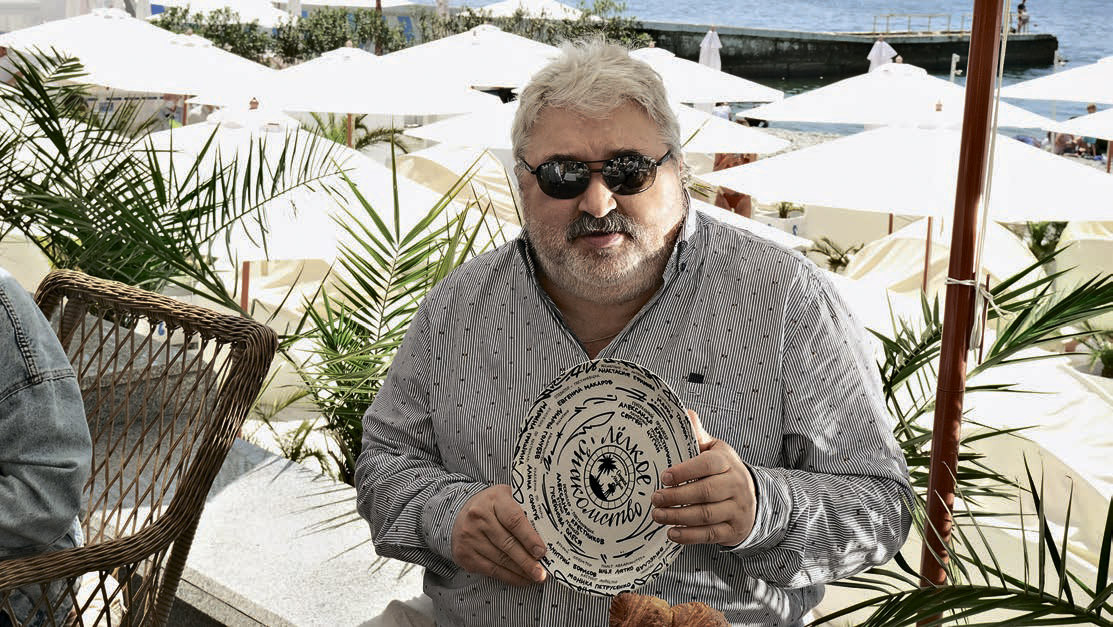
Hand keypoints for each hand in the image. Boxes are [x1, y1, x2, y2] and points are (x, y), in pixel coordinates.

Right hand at [451, 484, 547, 586]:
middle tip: (542, 572)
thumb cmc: (490, 506)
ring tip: (535, 577)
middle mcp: (478, 518)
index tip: (541, 551)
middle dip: (527, 561)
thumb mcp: (506, 497)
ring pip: (500, 560)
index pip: (514, 520)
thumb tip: (546, 534)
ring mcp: (470, 537)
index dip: (529, 538)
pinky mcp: (465, 554)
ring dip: (520, 571)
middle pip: (508, 544)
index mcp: (494, 500)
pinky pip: (491, 570)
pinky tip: (521, 578)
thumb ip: (523, 511)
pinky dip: (508, 577)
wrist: (460, 514)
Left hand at [650, 409, 756, 546]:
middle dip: (677, 497)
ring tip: (657, 515)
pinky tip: (673, 532)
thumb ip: (699, 436)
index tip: (664, 477)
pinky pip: (710, 535)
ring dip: (678, 517)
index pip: (708, 465)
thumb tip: (684, 413)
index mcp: (728, 463)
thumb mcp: (716, 451)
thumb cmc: (725, 472)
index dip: (685, 471)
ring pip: (706, 515)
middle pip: (705, 492)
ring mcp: (737, 509)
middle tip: (655, 498)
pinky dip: (689, 536)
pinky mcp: (734, 529)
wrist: (753, 499)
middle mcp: (736, 485)